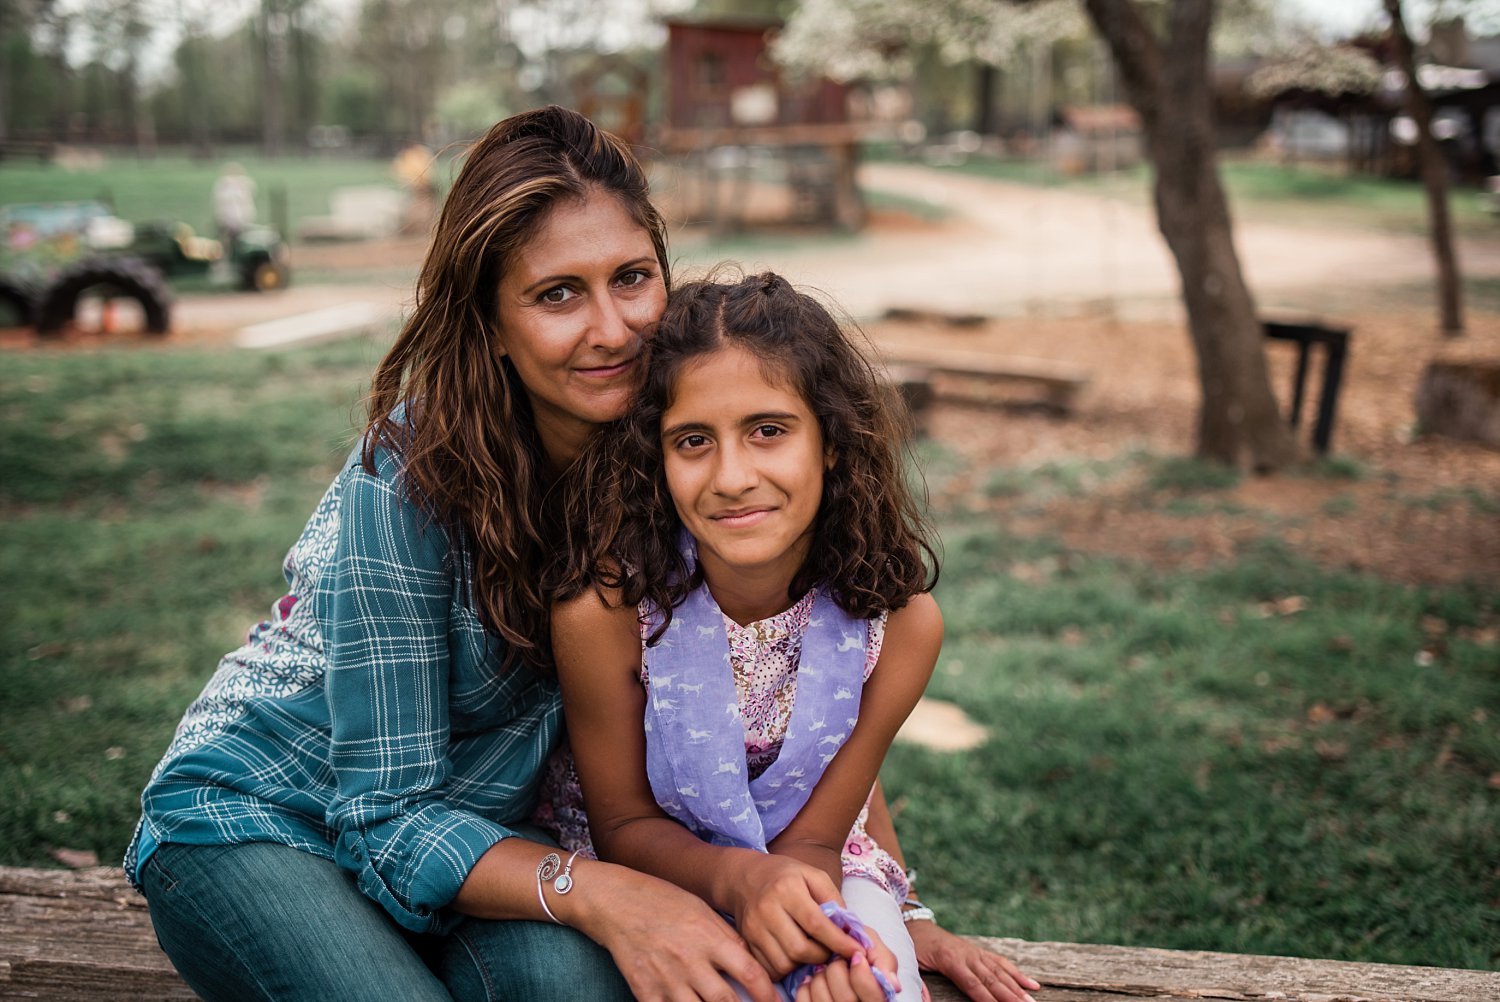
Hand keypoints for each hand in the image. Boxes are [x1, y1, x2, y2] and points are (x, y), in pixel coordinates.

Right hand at [581, 862, 778, 1001]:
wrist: (616, 902)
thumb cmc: (663, 901)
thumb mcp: (701, 911)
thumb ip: (726, 939)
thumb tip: (752, 965)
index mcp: (709, 937)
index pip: (750, 973)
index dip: (768, 994)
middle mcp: (690, 961)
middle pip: (727, 1000)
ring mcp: (666, 979)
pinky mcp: (644, 991)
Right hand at [728, 855, 863, 976]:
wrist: (745, 877)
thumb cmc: (785, 876)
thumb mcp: (813, 875)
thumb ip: (833, 898)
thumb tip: (849, 928)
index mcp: (786, 889)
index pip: (816, 924)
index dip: (839, 941)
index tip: (856, 950)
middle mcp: (767, 909)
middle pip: (800, 949)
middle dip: (822, 956)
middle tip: (830, 950)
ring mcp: (753, 928)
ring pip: (785, 963)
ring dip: (804, 964)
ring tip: (812, 951)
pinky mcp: (747, 941)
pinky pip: (770, 968)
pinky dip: (787, 968)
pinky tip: (794, 955)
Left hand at [793, 950, 897, 1001]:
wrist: (836, 952)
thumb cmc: (858, 949)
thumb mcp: (875, 948)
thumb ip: (884, 960)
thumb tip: (893, 984)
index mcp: (876, 999)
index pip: (872, 997)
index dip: (862, 975)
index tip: (856, 956)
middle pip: (846, 998)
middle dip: (837, 970)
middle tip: (837, 959)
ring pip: (823, 1000)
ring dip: (820, 976)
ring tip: (824, 968)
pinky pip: (804, 1001)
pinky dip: (805, 985)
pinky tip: (812, 979)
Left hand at [907, 919, 1038, 1001]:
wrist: (916, 924)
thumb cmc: (913, 947)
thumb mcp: (912, 964)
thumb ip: (919, 984)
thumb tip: (923, 1000)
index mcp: (949, 960)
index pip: (972, 984)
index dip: (987, 999)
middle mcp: (967, 955)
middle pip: (991, 980)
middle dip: (1009, 996)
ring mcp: (976, 952)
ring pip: (1000, 972)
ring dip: (1017, 988)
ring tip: (1032, 1001)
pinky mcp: (980, 952)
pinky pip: (1001, 963)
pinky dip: (1017, 974)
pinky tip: (1032, 985)